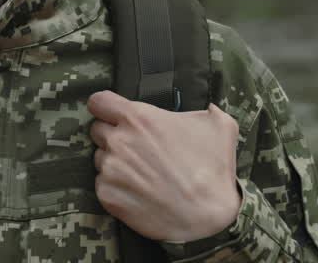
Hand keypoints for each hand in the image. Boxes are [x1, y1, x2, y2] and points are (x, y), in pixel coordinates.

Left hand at [88, 90, 241, 241]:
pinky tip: (138, 192)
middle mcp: (118, 141)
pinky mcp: (107, 195)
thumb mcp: (220, 126)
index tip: (114, 114)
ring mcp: (110, 170)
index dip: (106, 107)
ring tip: (142, 173)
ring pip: (100, 158)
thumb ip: (204, 109)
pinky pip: (103, 184)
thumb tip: (207, 107)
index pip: (98, 102)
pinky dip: (116, 187)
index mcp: (138, 118)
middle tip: (135, 148)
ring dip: (115, 162)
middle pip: (97, 130)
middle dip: (112, 135)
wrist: (208, 216)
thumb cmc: (213, 169)